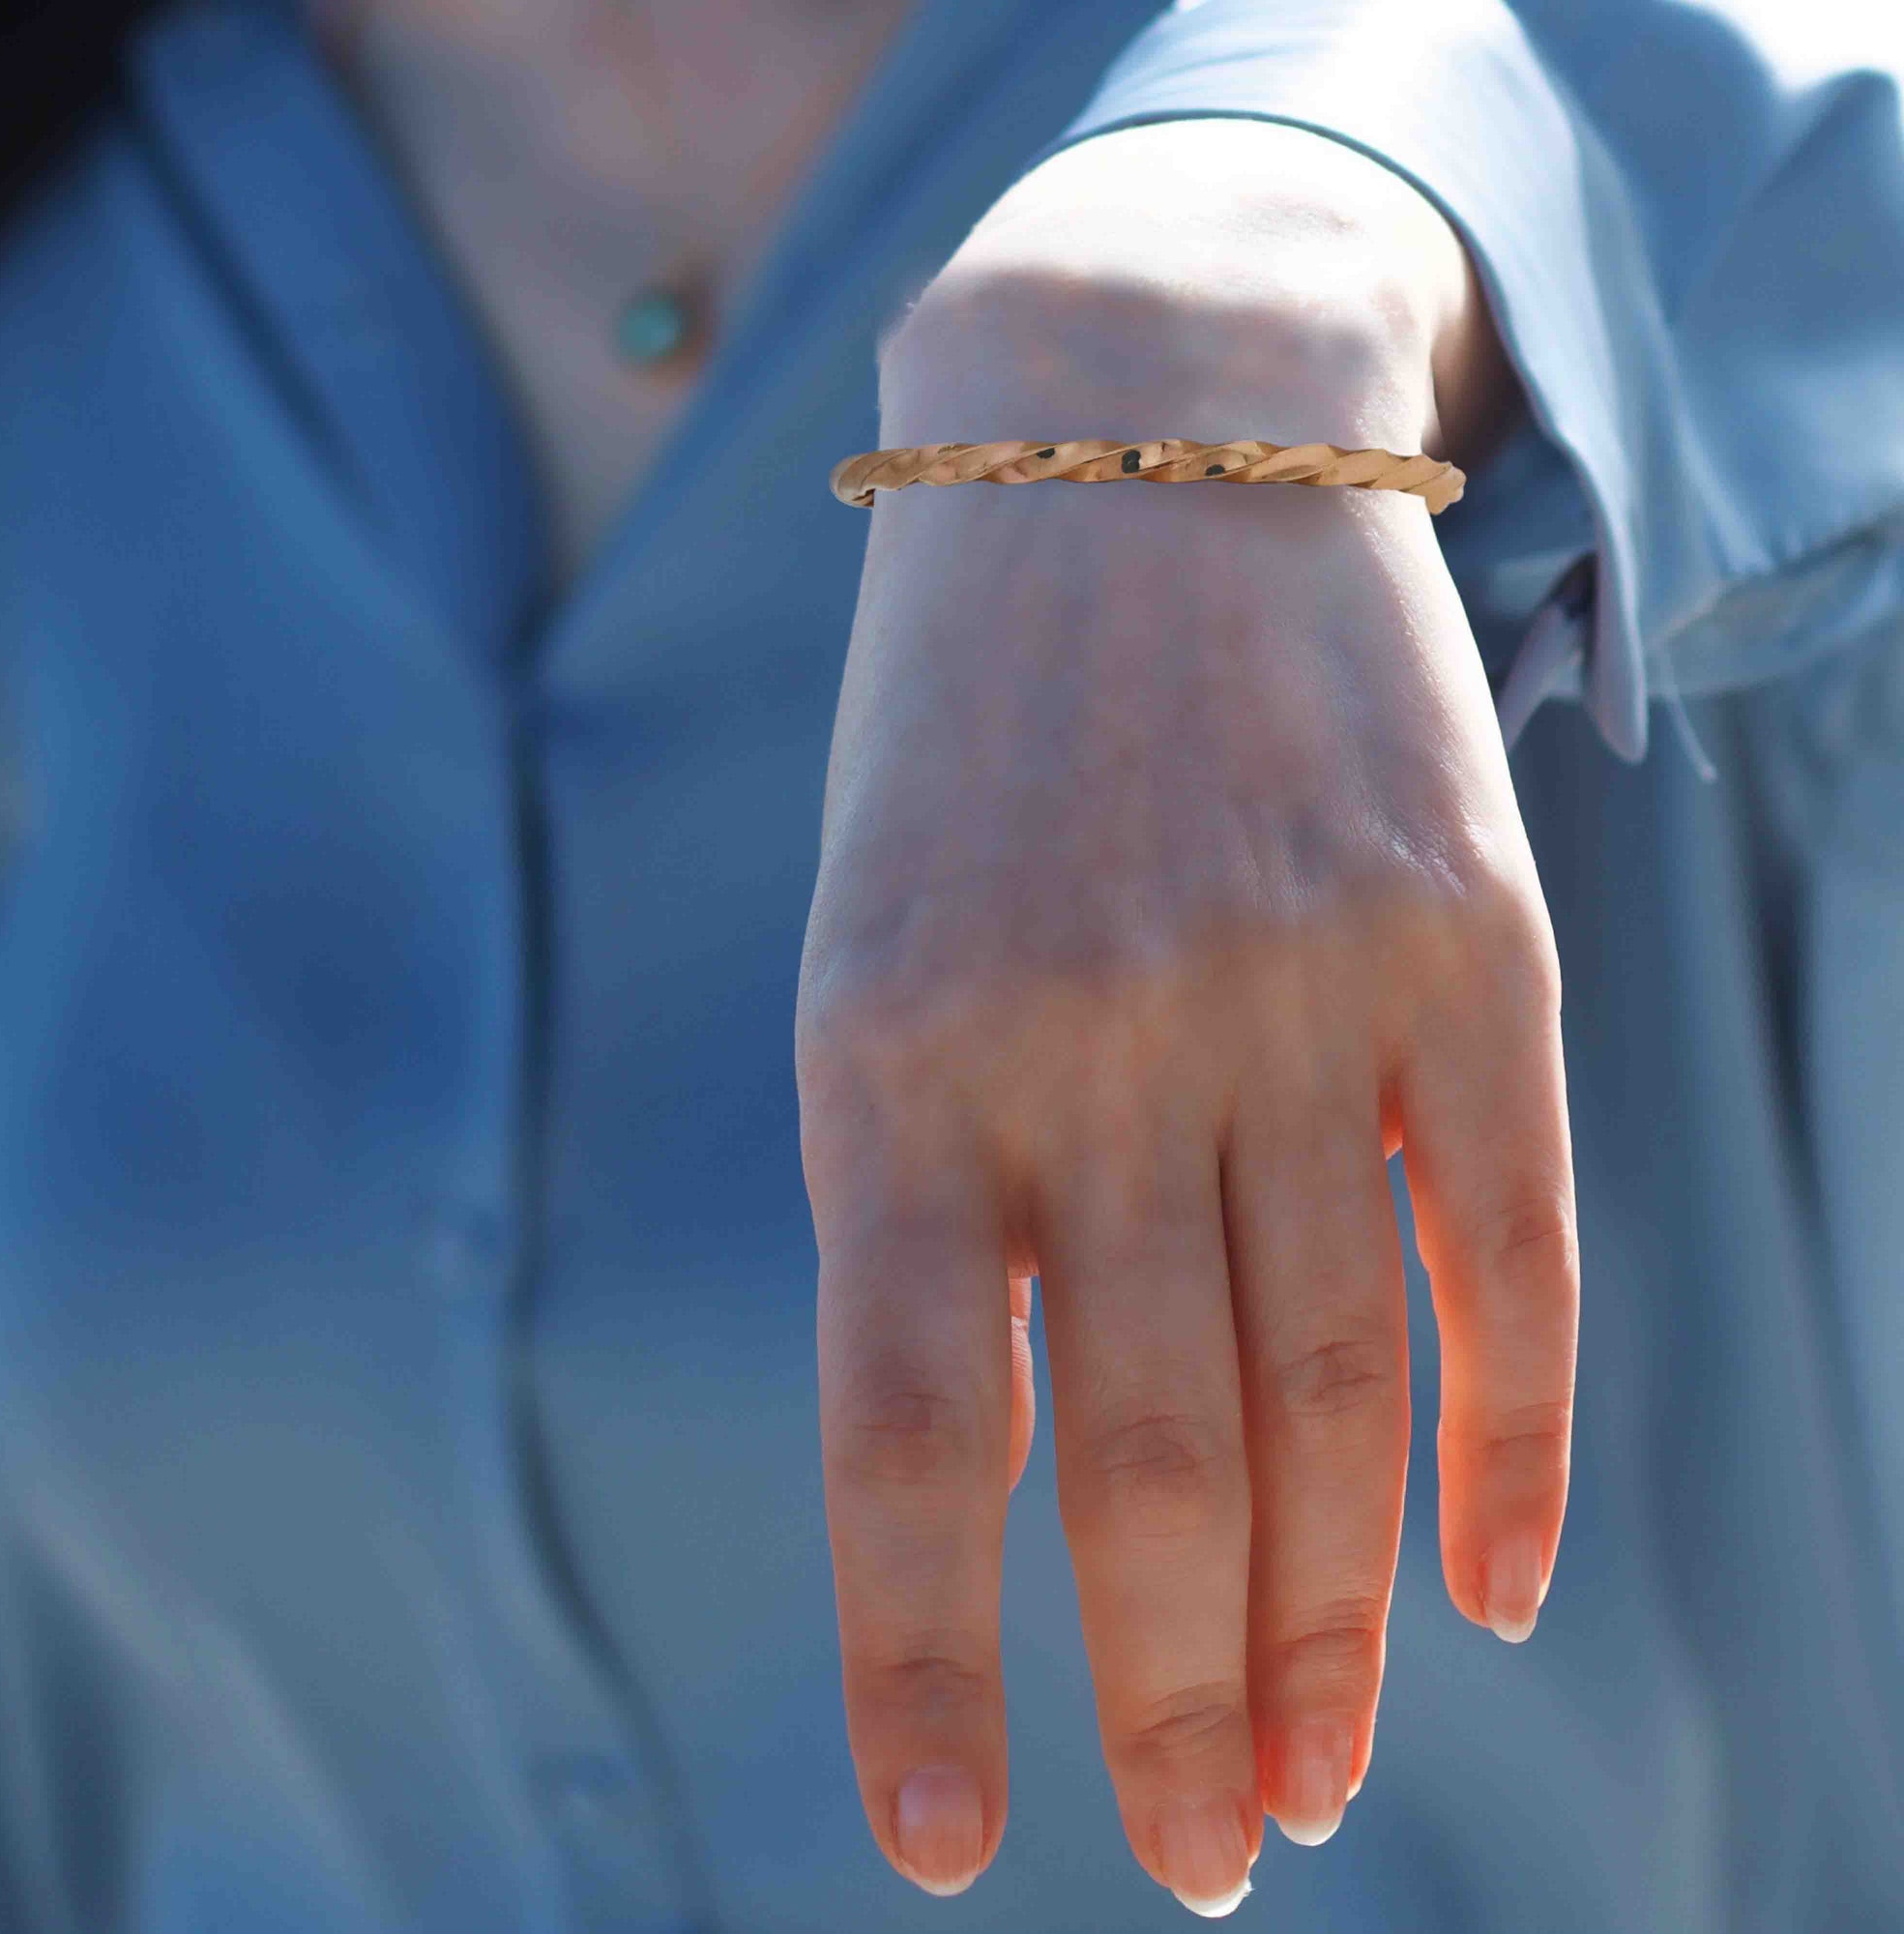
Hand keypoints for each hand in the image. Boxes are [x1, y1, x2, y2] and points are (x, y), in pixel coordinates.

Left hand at [796, 122, 1574, 1914]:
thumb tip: (1030, 1472)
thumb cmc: (974, 739)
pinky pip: (1503, 1241)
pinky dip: (1509, 1437)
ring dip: (1329, 1617)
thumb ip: (943, 1195)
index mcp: (889, 1061)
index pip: (903, 1439)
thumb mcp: (880, 952)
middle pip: (1146, 1458)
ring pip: (1328, 1386)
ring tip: (1316, 1782)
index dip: (926, 1666)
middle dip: (1171, 1696)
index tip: (951, 1852)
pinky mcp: (1459, 941)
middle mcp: (1093, 1046)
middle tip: (1206, 1858)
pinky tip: (1494, 1586)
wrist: (1129, 427)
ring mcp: (1291, 991)